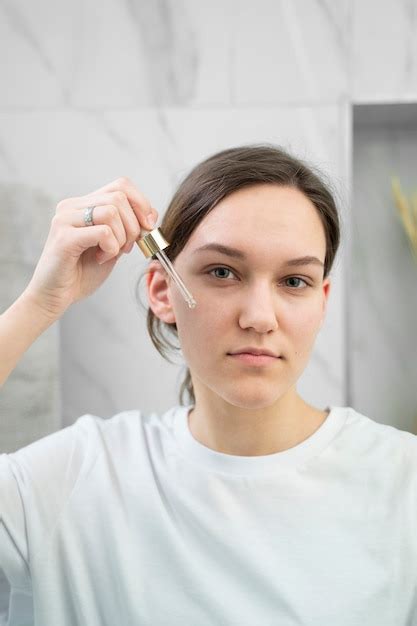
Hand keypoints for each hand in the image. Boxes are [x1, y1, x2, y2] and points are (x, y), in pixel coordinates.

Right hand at [24, 177, 157, 318]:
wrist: (55, 296)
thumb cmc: (82, 273)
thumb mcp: (113, 246)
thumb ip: (128, 229)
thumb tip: (151, 216)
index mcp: (83, 204)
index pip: (121, 185)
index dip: (142, 204)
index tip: (149, 226)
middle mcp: (71, 206)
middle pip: (119, 196)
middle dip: (134, 225)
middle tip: (128, 247)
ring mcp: (65, 219)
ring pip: (112, 212)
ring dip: (122, 238)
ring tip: (111, 253)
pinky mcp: (64, 237)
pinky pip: (103, 232)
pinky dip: (111, 248)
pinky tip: (101, 258)